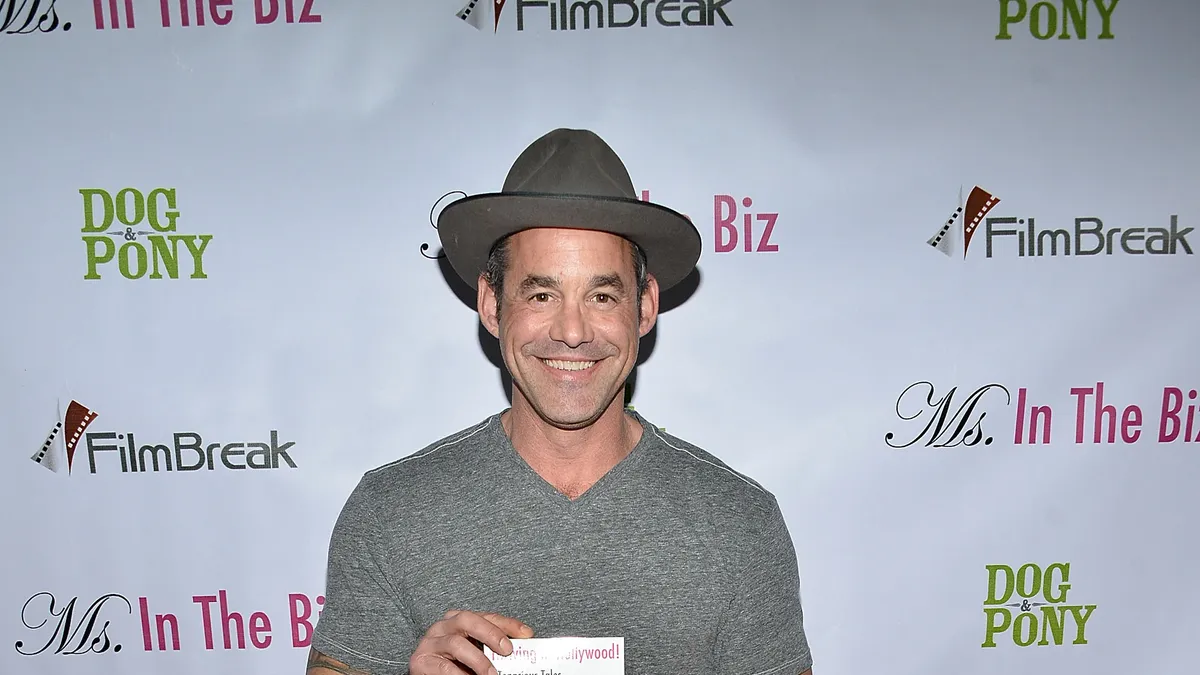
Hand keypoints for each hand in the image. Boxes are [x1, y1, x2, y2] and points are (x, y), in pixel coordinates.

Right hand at [409, 610, 533, 674]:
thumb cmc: (455, 666)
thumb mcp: (476, 654)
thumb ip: (493, 649)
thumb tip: (520, 650)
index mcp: (459, 620)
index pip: (487, 616)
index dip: (508, 624)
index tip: (526, 635)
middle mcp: (443, 626)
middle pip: (468, 620)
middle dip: (490, 633)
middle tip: (507, 650)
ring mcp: (430, 642)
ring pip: (456, 644)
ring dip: (478, 661)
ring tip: (491, 674)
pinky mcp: (420, 660)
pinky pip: (443, 666)